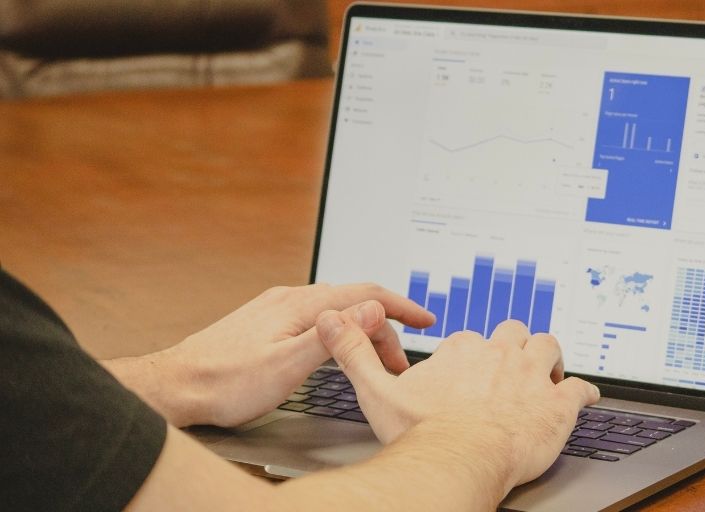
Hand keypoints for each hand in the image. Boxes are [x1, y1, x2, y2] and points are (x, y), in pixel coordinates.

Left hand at [123, 283, 433, 426]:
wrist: (176, 386)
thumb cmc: (225, 383)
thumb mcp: (287, 365)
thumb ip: (333, 337)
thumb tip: (372, 309)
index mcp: (300, 304)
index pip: (365, 293)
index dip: (401, 306)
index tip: (426, 320)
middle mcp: (288, 298)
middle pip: (352, 301)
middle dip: (383, 328)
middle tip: (397, 364)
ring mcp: (275, 307)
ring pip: (334, 309)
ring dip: (361, 329)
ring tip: (374, 358)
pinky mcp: (265, 320)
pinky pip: (316, 315)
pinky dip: (340, 329)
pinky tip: (337, 347)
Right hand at [316, 305, 599, 490]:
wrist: (458, 461)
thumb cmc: (421, 434)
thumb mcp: (376, 392)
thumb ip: (355, 354)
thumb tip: (332, 320)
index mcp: (463, 350)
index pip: (472, 339)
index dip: (473, 353)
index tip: (470, 367)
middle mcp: (500, 355)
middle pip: (514, 333)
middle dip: (513, 346)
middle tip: (511, 364)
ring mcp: (531, 377)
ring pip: (549, 348)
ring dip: (549, 359)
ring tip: (547, 370)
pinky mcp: (557, 404)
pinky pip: (580, 388)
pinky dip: (584, 392)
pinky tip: (585, 396)